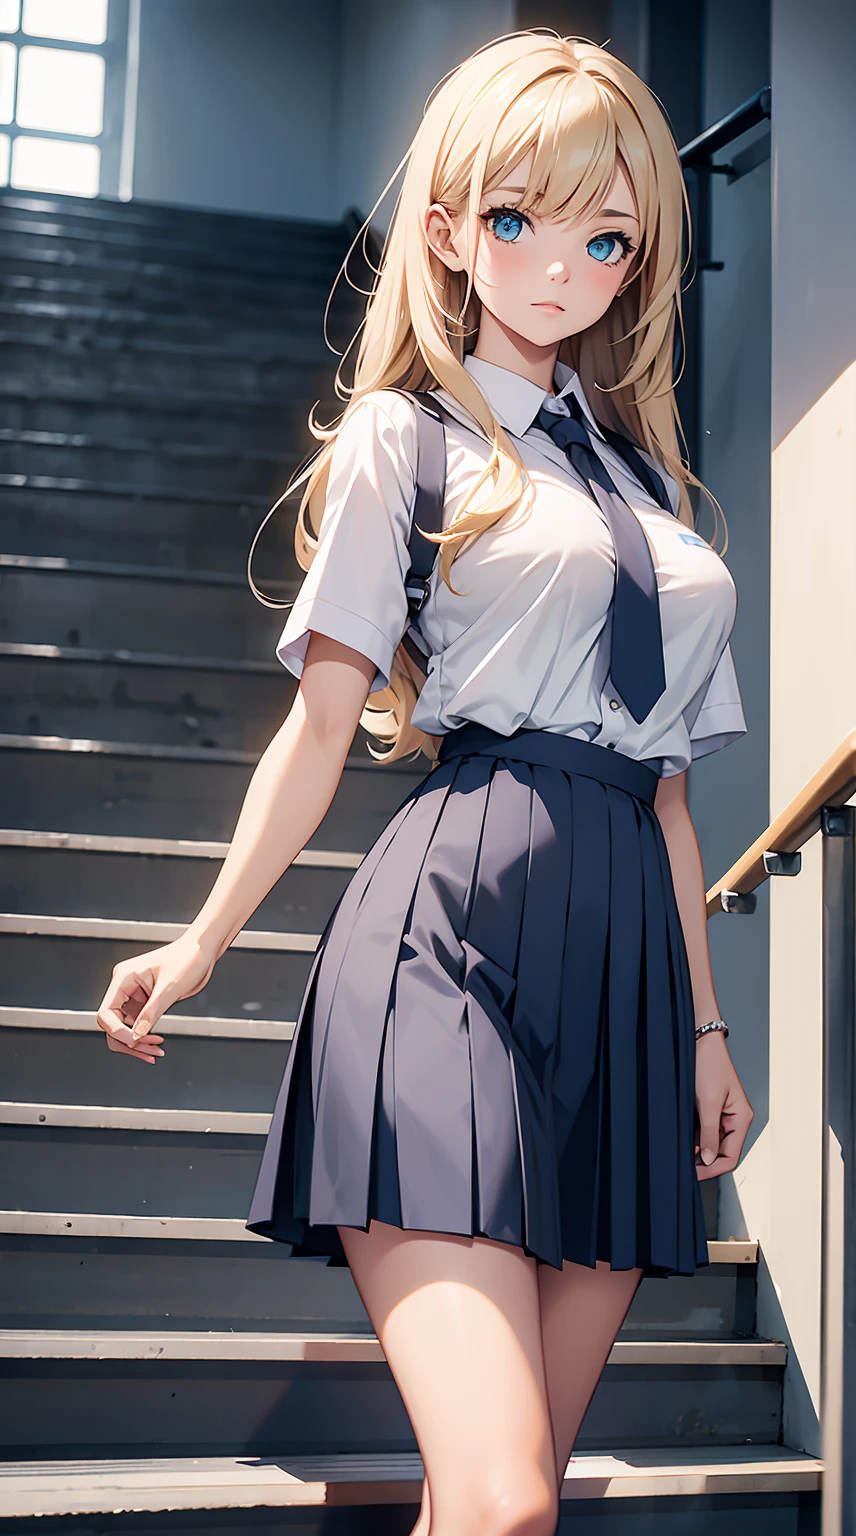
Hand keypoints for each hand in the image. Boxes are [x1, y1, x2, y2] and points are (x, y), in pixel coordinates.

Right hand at [95, 933, 214, 1063]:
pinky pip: (137, 1026)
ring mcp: (134, 996)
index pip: (106, 1013)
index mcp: (123, 978)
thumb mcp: (170, 987)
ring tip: (156, 1052)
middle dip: (129, 1041)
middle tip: (151, 1052)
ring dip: (138, 1044)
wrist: (202, 951)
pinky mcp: (145, 1003)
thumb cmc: (188, 958)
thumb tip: (137, 1035)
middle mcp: (124, 988)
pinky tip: (156, 1046)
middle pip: (112, 1025)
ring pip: (124, 1029)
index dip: (118, 1032)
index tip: (136, 1041)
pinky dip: (145, 1038)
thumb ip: (152, 1012)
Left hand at [694, 1031, 753, 1180]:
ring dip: (696, 1149)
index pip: (731, 1156)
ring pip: (710, 1143)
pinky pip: (703, 1131)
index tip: (693, 1174)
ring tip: (679, 1150)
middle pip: (721, 1152)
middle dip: (703, 1160)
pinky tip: (681, 1138)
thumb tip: (707, 1158)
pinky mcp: (710, 1110)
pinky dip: (693, 1137)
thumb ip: (708, 1133)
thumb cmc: (709, 1065)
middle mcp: (735, 1120)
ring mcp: (722, 1115)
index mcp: (741, 1119)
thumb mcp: (708, 1102)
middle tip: (683, 1164)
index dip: (712, 1168)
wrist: (699, 1041)